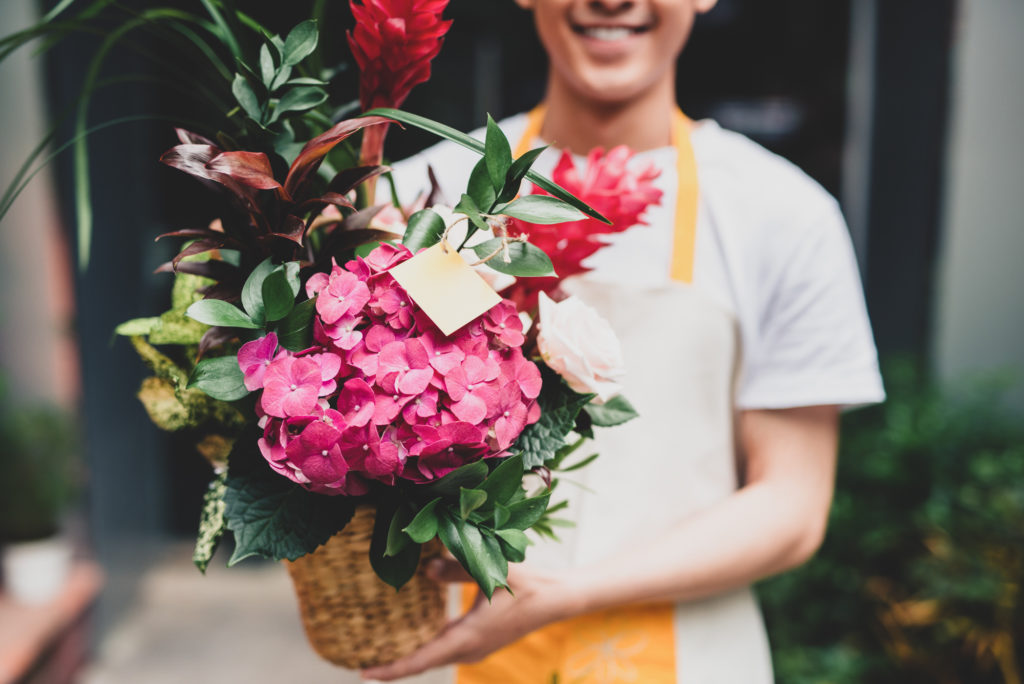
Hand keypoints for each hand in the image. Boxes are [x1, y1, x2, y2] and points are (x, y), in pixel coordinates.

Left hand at [361, 558, 576, 680]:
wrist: (556, 598)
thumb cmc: (527, 583)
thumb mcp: (491, 570)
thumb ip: (456, 568)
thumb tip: (426, 568)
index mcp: (468, 637)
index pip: (422, 661)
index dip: (391, 670)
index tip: (364, 673)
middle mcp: (469, 649)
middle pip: (422, 663)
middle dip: (392, 665)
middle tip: (359, 658)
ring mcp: (475, 648)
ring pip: (433, 656)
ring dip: (408, 656)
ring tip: (378, 648)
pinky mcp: (479, 641)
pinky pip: (443, 648)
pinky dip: (423, 646)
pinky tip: (410, 631)